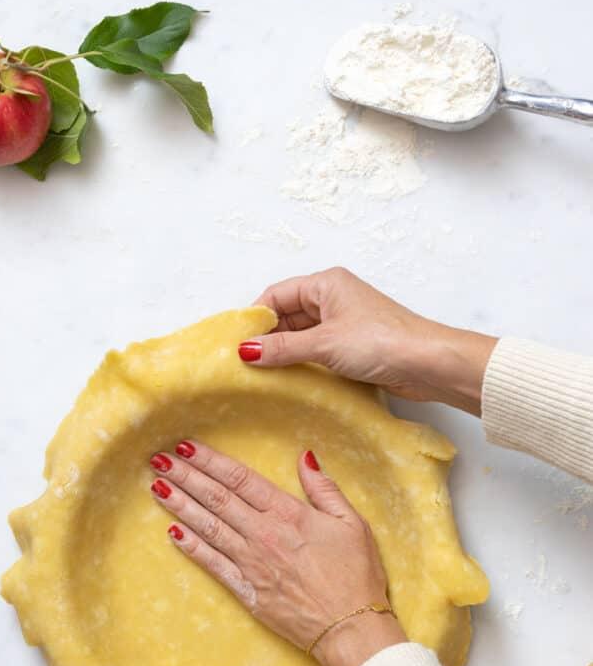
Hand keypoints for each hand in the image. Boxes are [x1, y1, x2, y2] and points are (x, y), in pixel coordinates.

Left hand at [148, 441, 405, 665]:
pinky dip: (191, 547)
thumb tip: (305, 456)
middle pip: (216, 498)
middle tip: (159, 460)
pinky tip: (172, 531)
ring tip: (157, 487)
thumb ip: (324, 488)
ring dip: (180, 505)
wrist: (350, 628)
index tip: (187, 447)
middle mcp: (264, 534)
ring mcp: (251, 563)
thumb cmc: (357, 575)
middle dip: (185, 477)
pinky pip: (212, 564)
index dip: (210, 461)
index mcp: (289, 514)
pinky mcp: (246, 590)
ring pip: (208, 527)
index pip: (240, 479)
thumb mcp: (351, 523)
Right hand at [243, 267, 497, 414]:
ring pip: (301, 335)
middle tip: (244, 364)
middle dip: (267, 338)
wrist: (429, 364)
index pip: (277, 295)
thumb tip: (245, 351)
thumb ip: (282, 348)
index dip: (255, 318)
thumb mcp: (324, 343)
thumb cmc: (381, 341)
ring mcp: (343, 323)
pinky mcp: (352, 347)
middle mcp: (333, 298)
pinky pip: (317, 351)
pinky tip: (289, 381)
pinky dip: (302, 363)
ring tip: (261, 376)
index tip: (236, 344)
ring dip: (284, 353)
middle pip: (287, 315)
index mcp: (326, 284)